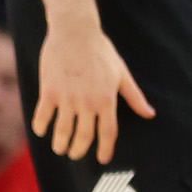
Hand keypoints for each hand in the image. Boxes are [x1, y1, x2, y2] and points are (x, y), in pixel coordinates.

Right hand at [31, 17, 152, 162]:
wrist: (75, 32)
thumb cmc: (100, 51)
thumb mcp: (122, 74)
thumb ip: (135, 97)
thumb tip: (150, 114)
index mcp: (107, 100)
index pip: (108, 132)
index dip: (105, 148)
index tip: (102, 159)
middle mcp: (87, 103)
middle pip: (84, 136)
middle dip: (79, 150)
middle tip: (75, 154)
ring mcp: (67, 98)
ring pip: (63, 131)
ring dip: (60, 144)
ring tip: (59, 148)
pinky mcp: (49, 91)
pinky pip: (43, 116)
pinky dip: (41, 126)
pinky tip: (41, 131)